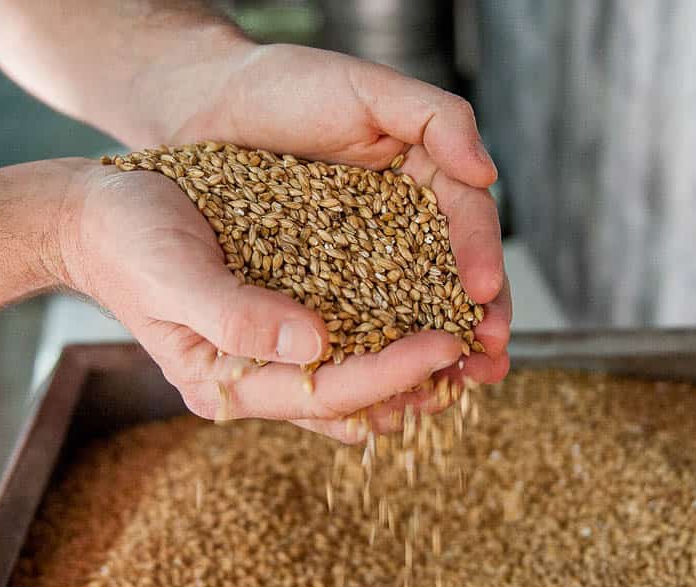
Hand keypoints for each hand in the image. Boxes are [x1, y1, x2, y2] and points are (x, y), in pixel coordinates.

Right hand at [60, 162, 485, 441]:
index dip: (388, 372)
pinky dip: (392, 338)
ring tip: (475, 350)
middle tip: (481, 361)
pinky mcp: (285, 327)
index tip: (445, 346)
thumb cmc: (127, 239)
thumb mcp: (173, 271)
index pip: (325, 392)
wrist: (99, 215)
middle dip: (419, 383)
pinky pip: (349, 345)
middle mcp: (256, 381)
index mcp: (227, 383)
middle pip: (353, 399)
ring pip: (358, 378)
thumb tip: (314, 344)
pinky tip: (435, 320)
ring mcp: (272, 357)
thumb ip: (236, 314)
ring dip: (416, 369)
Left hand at [153, 43, 510, 385]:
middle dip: (476, 321)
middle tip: (490, 355)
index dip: (481, 257)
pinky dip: (378, 358)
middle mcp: (404, 225)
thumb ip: (434, 117)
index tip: (483, 292)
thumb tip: (488, 173)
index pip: (469, 221)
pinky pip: (359, 326)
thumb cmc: (287, 86)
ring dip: (438, 353)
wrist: (204, 107)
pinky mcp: (324, 288)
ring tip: (453, 388)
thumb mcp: (367, 88)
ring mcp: (366, 260)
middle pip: (453, 278)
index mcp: (427, 178)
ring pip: (412, 312)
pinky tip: (392, 391)